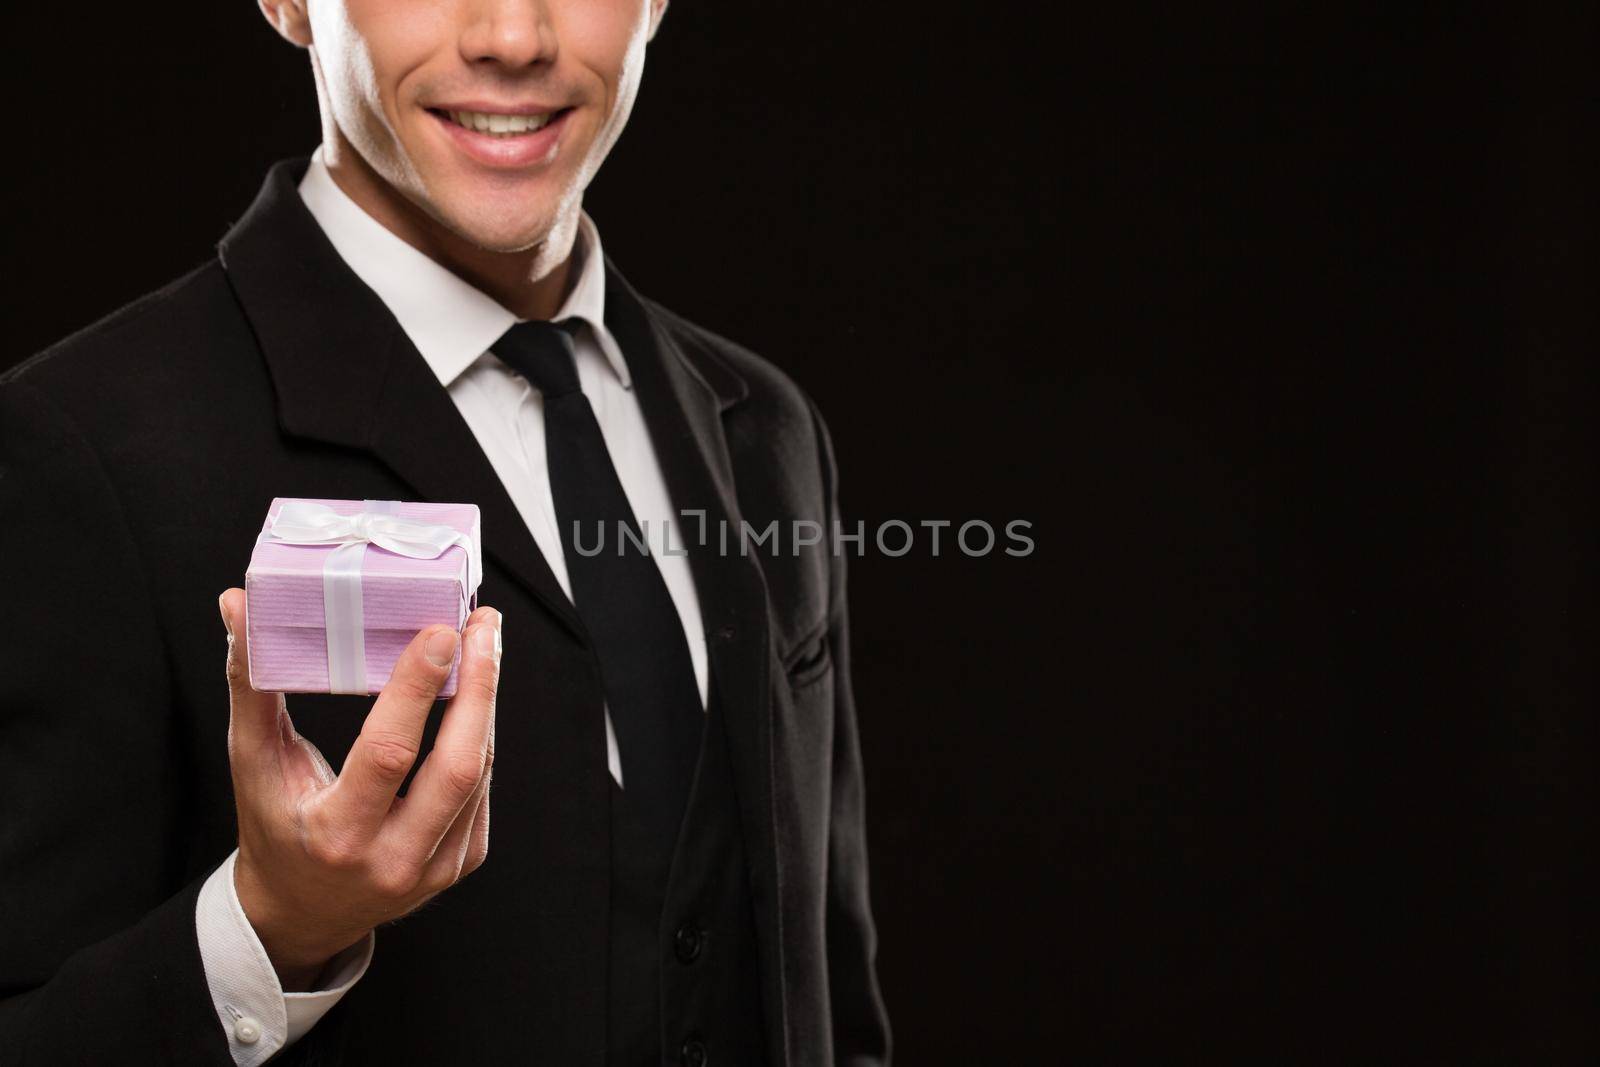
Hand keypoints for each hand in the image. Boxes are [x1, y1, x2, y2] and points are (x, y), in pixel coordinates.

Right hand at [216, 588, 501, 989]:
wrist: (301, 913)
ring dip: (486, 703)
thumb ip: (250, 684)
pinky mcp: (459, 865)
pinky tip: (477, 694)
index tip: (441, 632)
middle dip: (479, 687)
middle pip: (457, 767)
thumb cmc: (274, 825)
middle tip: (484, 624)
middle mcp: (392, 860)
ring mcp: (433, 869)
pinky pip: (481, 790)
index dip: (417, 691)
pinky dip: (480, 736)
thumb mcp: (253, 762)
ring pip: (477, 773)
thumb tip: (237, 604)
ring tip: (484, 644)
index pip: (389, 755)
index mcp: (336, 836)